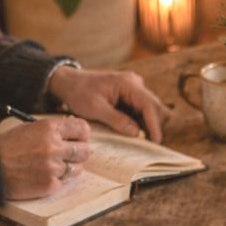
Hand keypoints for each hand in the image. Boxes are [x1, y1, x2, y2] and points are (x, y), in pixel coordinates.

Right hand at [0, 115, 90, 198]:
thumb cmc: (8, 147)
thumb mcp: (29, 129)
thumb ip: (53, 131)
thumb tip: (75, 135)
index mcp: (49, 128)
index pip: (83, 129)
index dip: (82, 135)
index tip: (79, 139)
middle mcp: (54, 147)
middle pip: (85, 151)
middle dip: (80, 153)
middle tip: (71, 155)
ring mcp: (53, 167)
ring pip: (77, 168)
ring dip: (69, 168)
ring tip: (54, 166)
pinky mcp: (50, 184)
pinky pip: (64, 182)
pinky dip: (57, 180)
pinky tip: (43, 175)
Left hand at [46, 65, 169, 142]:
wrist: (69, 83)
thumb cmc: (79, 92)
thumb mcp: (95, 108)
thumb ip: (117, 120)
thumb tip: (137, 133)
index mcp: (128, 84)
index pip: (150, 105)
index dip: (155, 124)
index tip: (156, 141)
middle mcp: (136, 85)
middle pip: (157, 108)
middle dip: (154, 126)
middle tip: (145, 143)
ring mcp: (135, 91)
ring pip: (152, 112)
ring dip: (147, 126)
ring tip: (134, 137)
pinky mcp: (131, 98)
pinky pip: (143, 113)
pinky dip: (140, 124)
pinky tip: (130, 131)